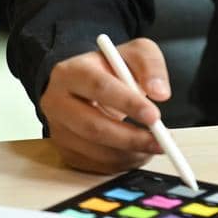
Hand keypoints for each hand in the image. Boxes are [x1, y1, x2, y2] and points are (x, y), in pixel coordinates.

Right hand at [39, 37, 171, 173]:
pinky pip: (92, 164)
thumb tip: (160, 93)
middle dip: (131, 138)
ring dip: (128, 154)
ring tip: (152, 147)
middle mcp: (57, 101)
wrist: (88, 84)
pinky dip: (119, 163)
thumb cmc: (111, 68)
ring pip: (93, 150)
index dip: (128, 104)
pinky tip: (136, 153)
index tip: (155, 116)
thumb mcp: (134, 53)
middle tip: (159, 142)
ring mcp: (58, 129)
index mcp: (71, 72)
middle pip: (93, 126)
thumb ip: (150, 66)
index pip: (100, 88)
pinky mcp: (64, 150)